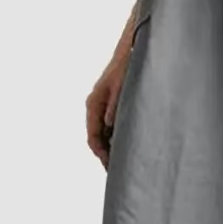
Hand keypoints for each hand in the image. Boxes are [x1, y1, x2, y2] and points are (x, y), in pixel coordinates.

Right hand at [86, 51, 130, 169]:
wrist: (130, 52)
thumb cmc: (125, 68)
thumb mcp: (120, 87)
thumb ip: (115, 106)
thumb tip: (109, 126)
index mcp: (93, 104)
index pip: (93, 136)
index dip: (101, 153)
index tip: (110, 165)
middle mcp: (94, 107)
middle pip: (96, 138)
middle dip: (105, 154)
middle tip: (115, 171)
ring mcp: (101, 106)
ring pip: (102, 133)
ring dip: (110, 147)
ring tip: (121, 163)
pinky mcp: (110, 105)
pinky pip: (109, 127)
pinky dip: (114, 138)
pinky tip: (126, 146)